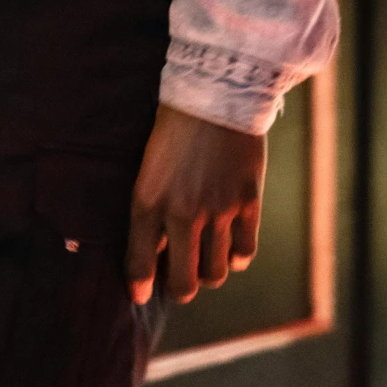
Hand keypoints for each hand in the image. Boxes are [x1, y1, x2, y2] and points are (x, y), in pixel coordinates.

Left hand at [126, 105, 266, 304]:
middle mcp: (181, 213)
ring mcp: (217, 210)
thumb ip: (151, 209)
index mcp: (147, 200)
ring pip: (216, 273)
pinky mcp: (247, 203)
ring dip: (210, 273)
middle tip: (181, 280)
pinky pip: (245, 252)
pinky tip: (232, 246)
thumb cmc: (175, 126)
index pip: (139, 263)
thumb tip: (157, 249)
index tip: (141, 295)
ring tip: (206, 259)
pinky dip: (238, 257)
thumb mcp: (149, 166)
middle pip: (184, 282)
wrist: (215, 92)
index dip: (140, 286)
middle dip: (181, 288)